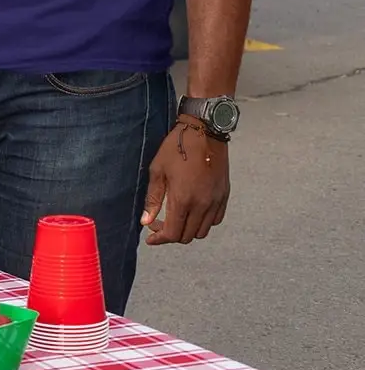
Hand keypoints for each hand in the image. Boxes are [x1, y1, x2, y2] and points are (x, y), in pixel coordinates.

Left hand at [141, 120, 229, 244]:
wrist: (204, 131)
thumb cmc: (177, 147)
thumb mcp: (158, 170)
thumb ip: (153, 199)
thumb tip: (145, 221)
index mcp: (183, 200)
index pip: (172, 234)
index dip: (159, 239)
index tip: (150, 237)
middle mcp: (202, 205)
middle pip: (187, 236)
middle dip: (171, 235)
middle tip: (159, 224)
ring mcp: (216, 201)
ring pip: (202, 231)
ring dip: (187, 230)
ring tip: (176, 218)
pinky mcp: (224, 195)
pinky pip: (215, 220)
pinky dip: (203, 222)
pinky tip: (193, 211)